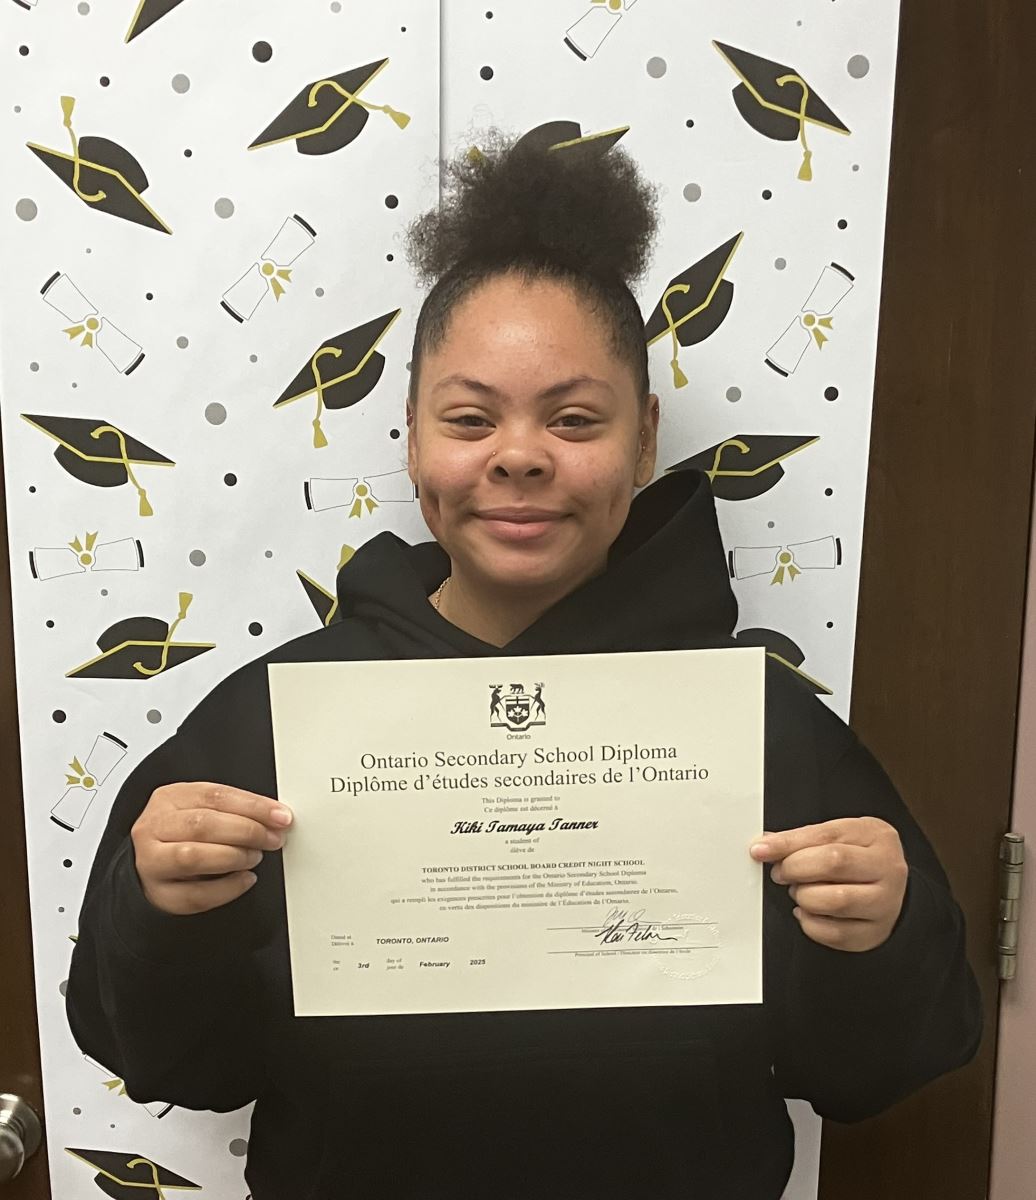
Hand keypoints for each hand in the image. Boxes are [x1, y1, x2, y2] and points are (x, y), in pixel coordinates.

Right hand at [131, 783, 292, 914]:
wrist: (153, 866)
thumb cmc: (183, 835)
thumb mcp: (202, 810)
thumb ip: (234, 810)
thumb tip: (275, 817)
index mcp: (169, 799)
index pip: (214, 795)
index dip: (253, 806)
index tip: (280, 816)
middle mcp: (153, 829)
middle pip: (202, 825)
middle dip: (246, 831)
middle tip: (272, 839)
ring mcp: (151, 863)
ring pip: (192, 857)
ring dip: (233, 856)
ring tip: (255, 856)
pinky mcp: (159, 896)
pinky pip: (195, 895)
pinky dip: (227, 888)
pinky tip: (245, 879)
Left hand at [749, 818, 908, 951]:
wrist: (887, 888)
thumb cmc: (857, 858)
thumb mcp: (837, 837)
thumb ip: (802, 840)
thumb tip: (764, 846)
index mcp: (876, 836)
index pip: (826, 835)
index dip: (788, 843)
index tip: (760, 849)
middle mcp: (888, 869)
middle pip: (833, 863)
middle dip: (796, 868)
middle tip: (781, 873)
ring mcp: (885, 904)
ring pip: (836, 900)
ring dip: (804, 896)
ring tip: (799, 891)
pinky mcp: (875, 934)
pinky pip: (834, 933)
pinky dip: (810, 923)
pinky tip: (808, 912)